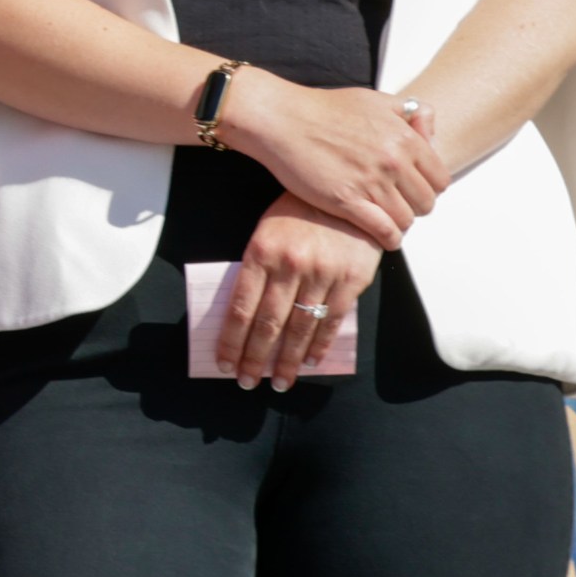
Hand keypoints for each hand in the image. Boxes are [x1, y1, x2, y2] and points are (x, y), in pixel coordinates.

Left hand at [209, 195, 382, 387]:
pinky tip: (310, 363)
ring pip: (300, 329)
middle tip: (247, 382)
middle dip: (255, 359)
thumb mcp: (266, 231)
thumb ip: (256, 269)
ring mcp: (322, 273)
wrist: (347, 194)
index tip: (224, 364)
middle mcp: (290, 265)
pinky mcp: (351, 279)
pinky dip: (319, 346)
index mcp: (261, 252)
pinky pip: (333, 321)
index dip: (232, 341)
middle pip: (268, 325)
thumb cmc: (297, 213)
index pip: (240, 308)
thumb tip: (240, 315)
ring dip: (288, 362)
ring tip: (279, 382)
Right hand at [216, 74, 446, 248]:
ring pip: (406, 220)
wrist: (281, 119)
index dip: (427, 186)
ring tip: (385, 217)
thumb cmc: (324, 108)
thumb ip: (409, 112)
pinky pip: (384, 232)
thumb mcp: (374, 99)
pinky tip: (382, 236)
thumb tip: (429, 127)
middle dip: (414, 206)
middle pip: (426, 203)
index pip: (440, 179)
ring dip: (398, 222)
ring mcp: (370, 183)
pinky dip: (388, 238)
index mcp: (404, 138)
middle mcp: (393, 161)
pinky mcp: (347, 202)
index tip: (412, 188)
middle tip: (396, 202)